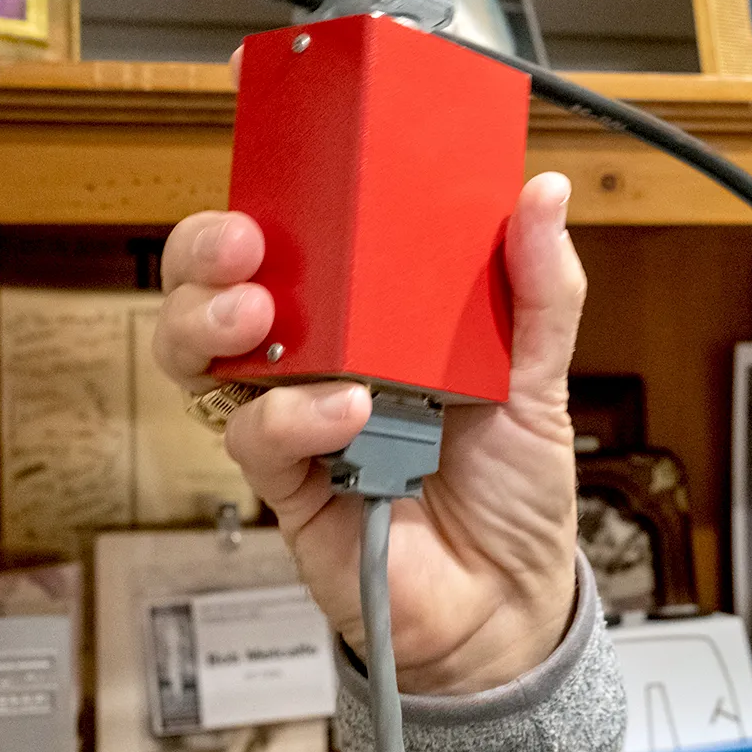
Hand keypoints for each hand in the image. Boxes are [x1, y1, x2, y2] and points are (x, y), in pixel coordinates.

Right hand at [152, 58, 586, 695]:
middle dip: (210, 252)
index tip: (277, 147)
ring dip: (217, 321)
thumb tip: (543, 195)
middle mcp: (325, 362)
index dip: (272, 194)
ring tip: (263, 312)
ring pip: (208, 355)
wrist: (510, 603)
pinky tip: (345, 410)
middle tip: (245, 241)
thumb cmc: (514, 491)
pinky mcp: (290, 489)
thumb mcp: (543, 379)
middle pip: (225, 287)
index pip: (302, 241)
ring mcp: (299, 422)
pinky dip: (294, 417)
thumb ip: (539, 291)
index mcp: (376, 321)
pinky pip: (259, 440)